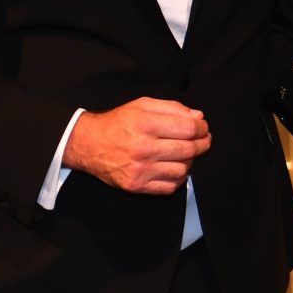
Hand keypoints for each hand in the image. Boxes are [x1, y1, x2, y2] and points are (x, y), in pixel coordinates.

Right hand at [65, 98, 209, 194]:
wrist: (89, 144)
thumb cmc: (117, 124)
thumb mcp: (141, 106)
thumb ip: (172, 108)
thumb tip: (198, 117)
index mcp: (145, 124)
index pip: (189, 128)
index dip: (202, 128)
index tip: (203, 128)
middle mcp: (143, 148)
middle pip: (189, 150)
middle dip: (202, 144)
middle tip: (203, 140)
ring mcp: (140, 169)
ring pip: (183, 170)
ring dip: (189, 162)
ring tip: (184, 154)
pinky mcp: (137, 185)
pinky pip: (170, 187)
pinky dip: (178, 178)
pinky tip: (173, 168)